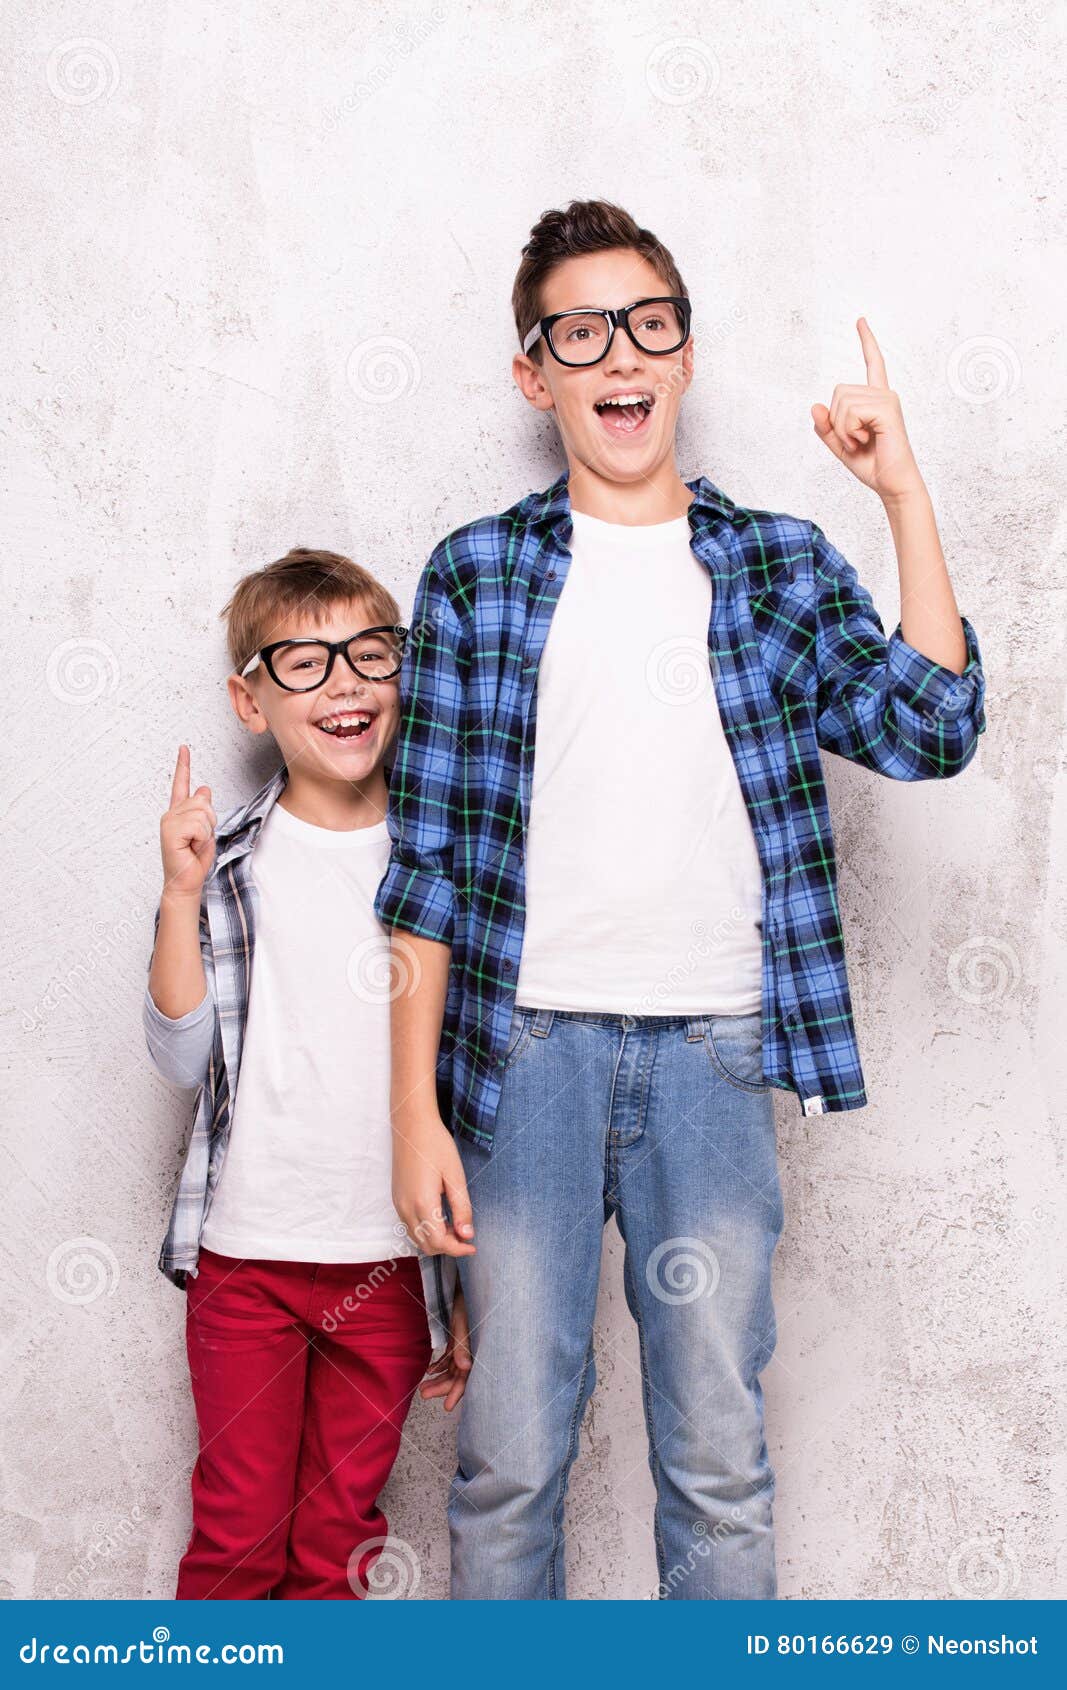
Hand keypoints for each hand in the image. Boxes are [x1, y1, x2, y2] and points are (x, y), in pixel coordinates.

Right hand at [160, 744, 216, 901]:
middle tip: (199, 840)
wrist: (186, 881)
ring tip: (195, 844)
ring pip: (202, 812)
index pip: (181, 784)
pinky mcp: (170, 831)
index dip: (183, 765)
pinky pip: (199, 825)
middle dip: (210, 821)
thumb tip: (204, 789)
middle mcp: (171, 814)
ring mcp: (168, 821)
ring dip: (206, 831)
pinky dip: (201, 838)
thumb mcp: (205, 831)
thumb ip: (203, 811)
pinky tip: (191, 847)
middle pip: (203, 801)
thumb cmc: (193, 860)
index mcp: (178, 813)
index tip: (184, 748)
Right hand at [392, 1112, 475, 1257]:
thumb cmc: (436, 1145)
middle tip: (466, 1235)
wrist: (412, 1126)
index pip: (440, 1242)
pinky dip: (425, 1231)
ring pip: (416, 1238)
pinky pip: (409, 1227)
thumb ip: (461, 1208)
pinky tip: (439, 1218)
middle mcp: (406, 1208)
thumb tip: (467, 1235)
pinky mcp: (396, 1199)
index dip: (458, 1249)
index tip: (473, 1245)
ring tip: (455, 1227)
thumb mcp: (455, 1176)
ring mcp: (399, 1204)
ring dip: (436, 1240)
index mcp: (423, 1203)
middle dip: (448, 1247)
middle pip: (426, 1246)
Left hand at [418, 1285, 471, 1410]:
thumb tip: (465, 1367)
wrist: (468, 1281)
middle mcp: (473, 1349)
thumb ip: (463, 1345)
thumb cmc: (467, 1300)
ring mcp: (466, 1343)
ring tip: (423, 1387)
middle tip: (423, 1394)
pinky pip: (451, 1355)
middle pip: (458, 1374)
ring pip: (453, 1367)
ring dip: (439, 1378)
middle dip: (442, 1386)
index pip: (468, 1375)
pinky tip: (430, 1370)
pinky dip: (440, 1364)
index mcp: (478, 1348)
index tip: (447, 1407)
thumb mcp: (463, 1322)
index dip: (458, 1391)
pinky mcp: (459, 1337)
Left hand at [811, 317, 925, 502]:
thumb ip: (825, 428)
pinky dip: (849, 432)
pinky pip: (851, 413)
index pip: (873, 363)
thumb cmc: (871, 465)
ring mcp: (887, 399)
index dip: (866, 341)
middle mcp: (884, 394)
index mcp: (876, 399)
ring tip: (860, 442)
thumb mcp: (840, 446)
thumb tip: (815, 405)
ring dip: (842, 429)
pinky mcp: (887, 409)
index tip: (861, 320)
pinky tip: (864, 441)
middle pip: (838, 392)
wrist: (891, 484)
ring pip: (842, 402)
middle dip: (836, 421)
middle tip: (853, 441)